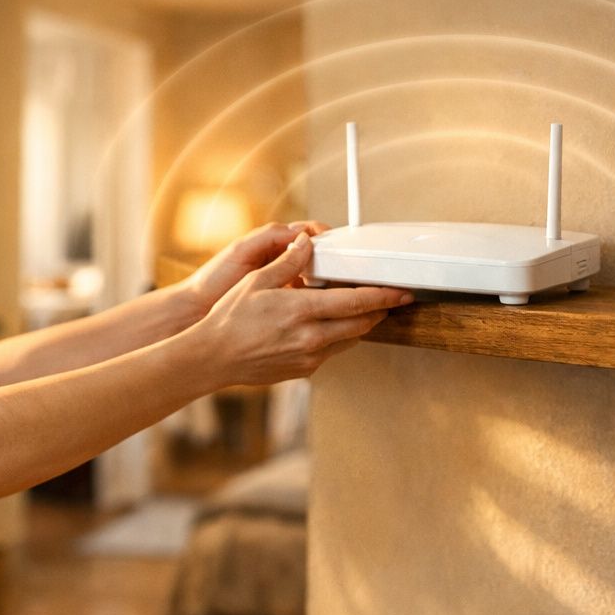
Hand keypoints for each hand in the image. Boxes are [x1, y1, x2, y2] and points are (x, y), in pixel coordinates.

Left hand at [181, 220, 330, 317]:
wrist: (197, 309)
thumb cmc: (213, 279)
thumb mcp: (241, 250)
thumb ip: (270, 237)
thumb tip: (302, 233)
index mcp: (272, 243)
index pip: (308, 233)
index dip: (324, 236)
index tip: (335, 243)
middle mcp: (280, 261)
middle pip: (317, 255)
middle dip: (331, 258)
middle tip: (343, 265)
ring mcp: (283, 282)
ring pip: (316, 277)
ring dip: (327, 279)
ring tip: (336, 283)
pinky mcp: (282, 303)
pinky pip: (307, 298)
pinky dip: (316, 298)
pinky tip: (321, 303)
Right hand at [189, 232, 412, 385]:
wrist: (213, 358)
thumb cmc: (230, 320)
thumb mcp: (257, 282)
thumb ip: (288, 262)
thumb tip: (307, 243)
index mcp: (302, 311)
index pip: (356, 302)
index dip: (384, 296)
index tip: (401, 291)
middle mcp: (311, 337)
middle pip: (362, 324)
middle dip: (380, 310)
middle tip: (390, 299)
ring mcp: (309, 357)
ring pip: (350, 340)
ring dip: (359, 325)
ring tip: (360, 310)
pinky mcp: (304, 370)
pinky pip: (331, 352)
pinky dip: (336, 337)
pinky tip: (327, 326)